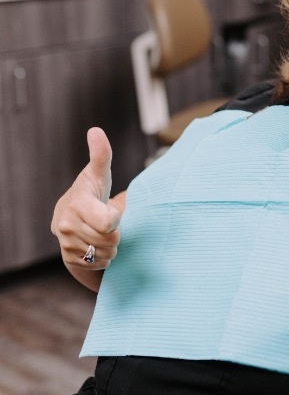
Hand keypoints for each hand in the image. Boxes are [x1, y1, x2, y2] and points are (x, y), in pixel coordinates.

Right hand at [51, 127, 121, 270]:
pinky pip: (98, 264)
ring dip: (111, 246)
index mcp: (77, 204)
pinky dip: (103, 257)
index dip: (117, 218)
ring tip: (104, 233)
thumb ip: (101, 154)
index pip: (108, 223)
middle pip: (110, 239)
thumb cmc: (92, 192)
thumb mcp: (98, 174)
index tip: (113, 210)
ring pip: (105, 253)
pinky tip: (98, 244)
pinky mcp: (68, 259)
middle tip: (111, 223)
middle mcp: (66, 225)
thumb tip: (96, 130)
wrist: (71, 218)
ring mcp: (66, 244)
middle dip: (116, 232)